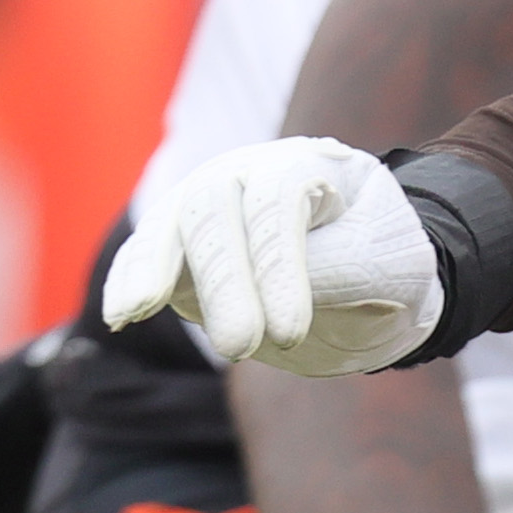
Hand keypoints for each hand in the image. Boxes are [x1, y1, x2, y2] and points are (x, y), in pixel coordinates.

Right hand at [104, 137, 444, 373]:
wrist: (376, 282)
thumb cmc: (388, 265)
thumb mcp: (392, 267)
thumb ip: (342, 268)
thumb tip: (274, 285)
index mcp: (307, 164)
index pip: (278, 200)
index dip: (277, 266)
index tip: (289, 334)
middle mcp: (248, 172)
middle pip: (213, 205)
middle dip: (221, 279)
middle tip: (238, 348)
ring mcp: (210, 205)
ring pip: (170, 223)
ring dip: (150, 271)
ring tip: (132, 315)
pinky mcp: (185, 248)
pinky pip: (148, 255)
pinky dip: (130, 281)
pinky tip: (120, 315)